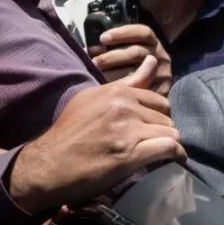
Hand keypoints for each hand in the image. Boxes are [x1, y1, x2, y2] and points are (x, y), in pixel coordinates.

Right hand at [8, 56, 185, 214]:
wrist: (48, 164)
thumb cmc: (69, 133)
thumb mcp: (93, 99)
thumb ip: (127, 83)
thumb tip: (154, 60)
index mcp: (116, 91)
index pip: (157, 98)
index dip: (157, 114)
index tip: (152, 126)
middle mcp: (124, 106)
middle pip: (166, 116)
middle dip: (163, 129)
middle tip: (153, 142)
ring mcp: (128, 129)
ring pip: (171, 131)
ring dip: (167, 143)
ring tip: (159, 153)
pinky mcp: (130, 153)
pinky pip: (169, 148)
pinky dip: (175, 155)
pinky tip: (173, 161)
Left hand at [90, 24, 172, 95]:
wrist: (151, 97)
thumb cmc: (130, 70)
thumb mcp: (127, 54)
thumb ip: (113, 50)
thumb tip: (88, 50)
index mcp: (153, 43)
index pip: (143, 33)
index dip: (123, 33)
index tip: (102, 38)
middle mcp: (161, 56)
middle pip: (137, 52)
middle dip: (113, 56)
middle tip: (95, 62)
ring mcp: (163, 73)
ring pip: (139, 70)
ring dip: (115, 72)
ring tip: (97, 75)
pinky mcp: (163, 89)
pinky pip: (143, 87)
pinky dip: (125, 86)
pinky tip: (111, 88)